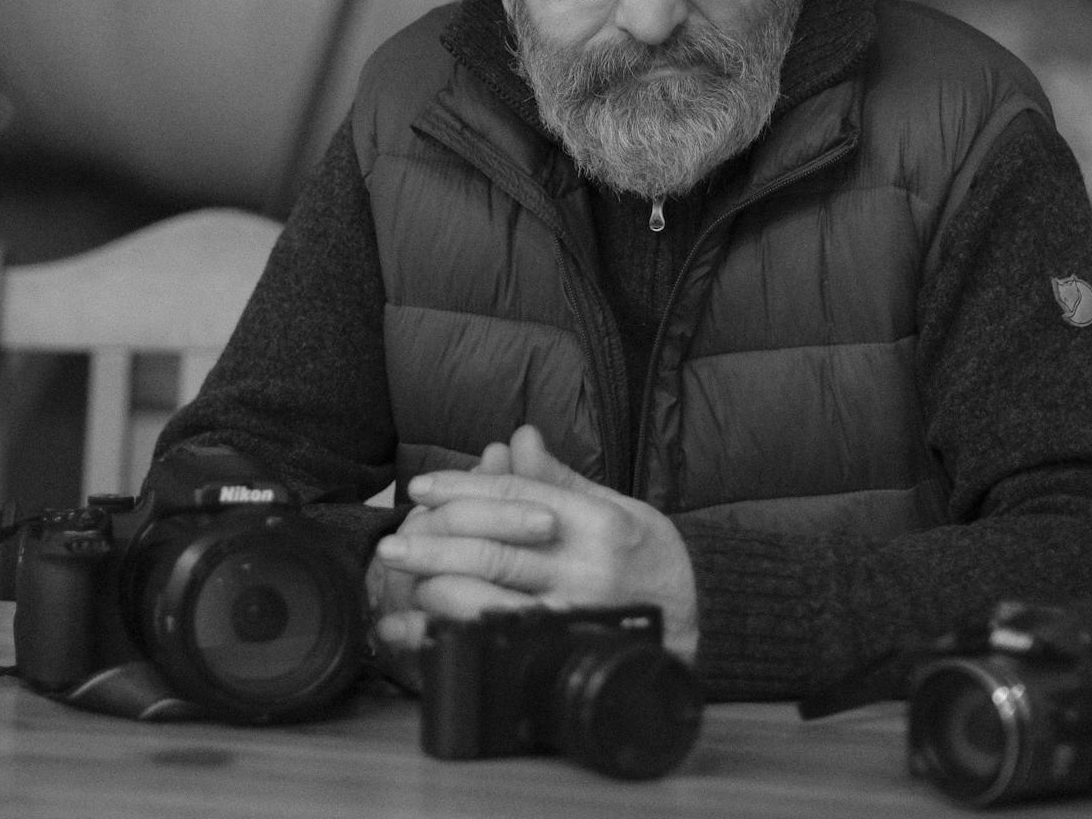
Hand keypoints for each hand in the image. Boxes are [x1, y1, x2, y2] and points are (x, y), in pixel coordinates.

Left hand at [374, 425, 699, 661]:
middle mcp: (585, 569)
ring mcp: (574, 616)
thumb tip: (518, 438)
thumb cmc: (646, 556)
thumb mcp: (612, 506)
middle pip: (493, 551)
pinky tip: (418, 634)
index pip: (514, 497)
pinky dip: (450, 637)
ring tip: (405, 582)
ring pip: (489, 601)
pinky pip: (496, 644)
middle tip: (392, 543)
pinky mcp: (562, 653)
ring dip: (438, 590)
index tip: (420, 489)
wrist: (698, 621)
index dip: (461, 489)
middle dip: (434, 544)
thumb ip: (558, 479)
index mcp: (596, 523)